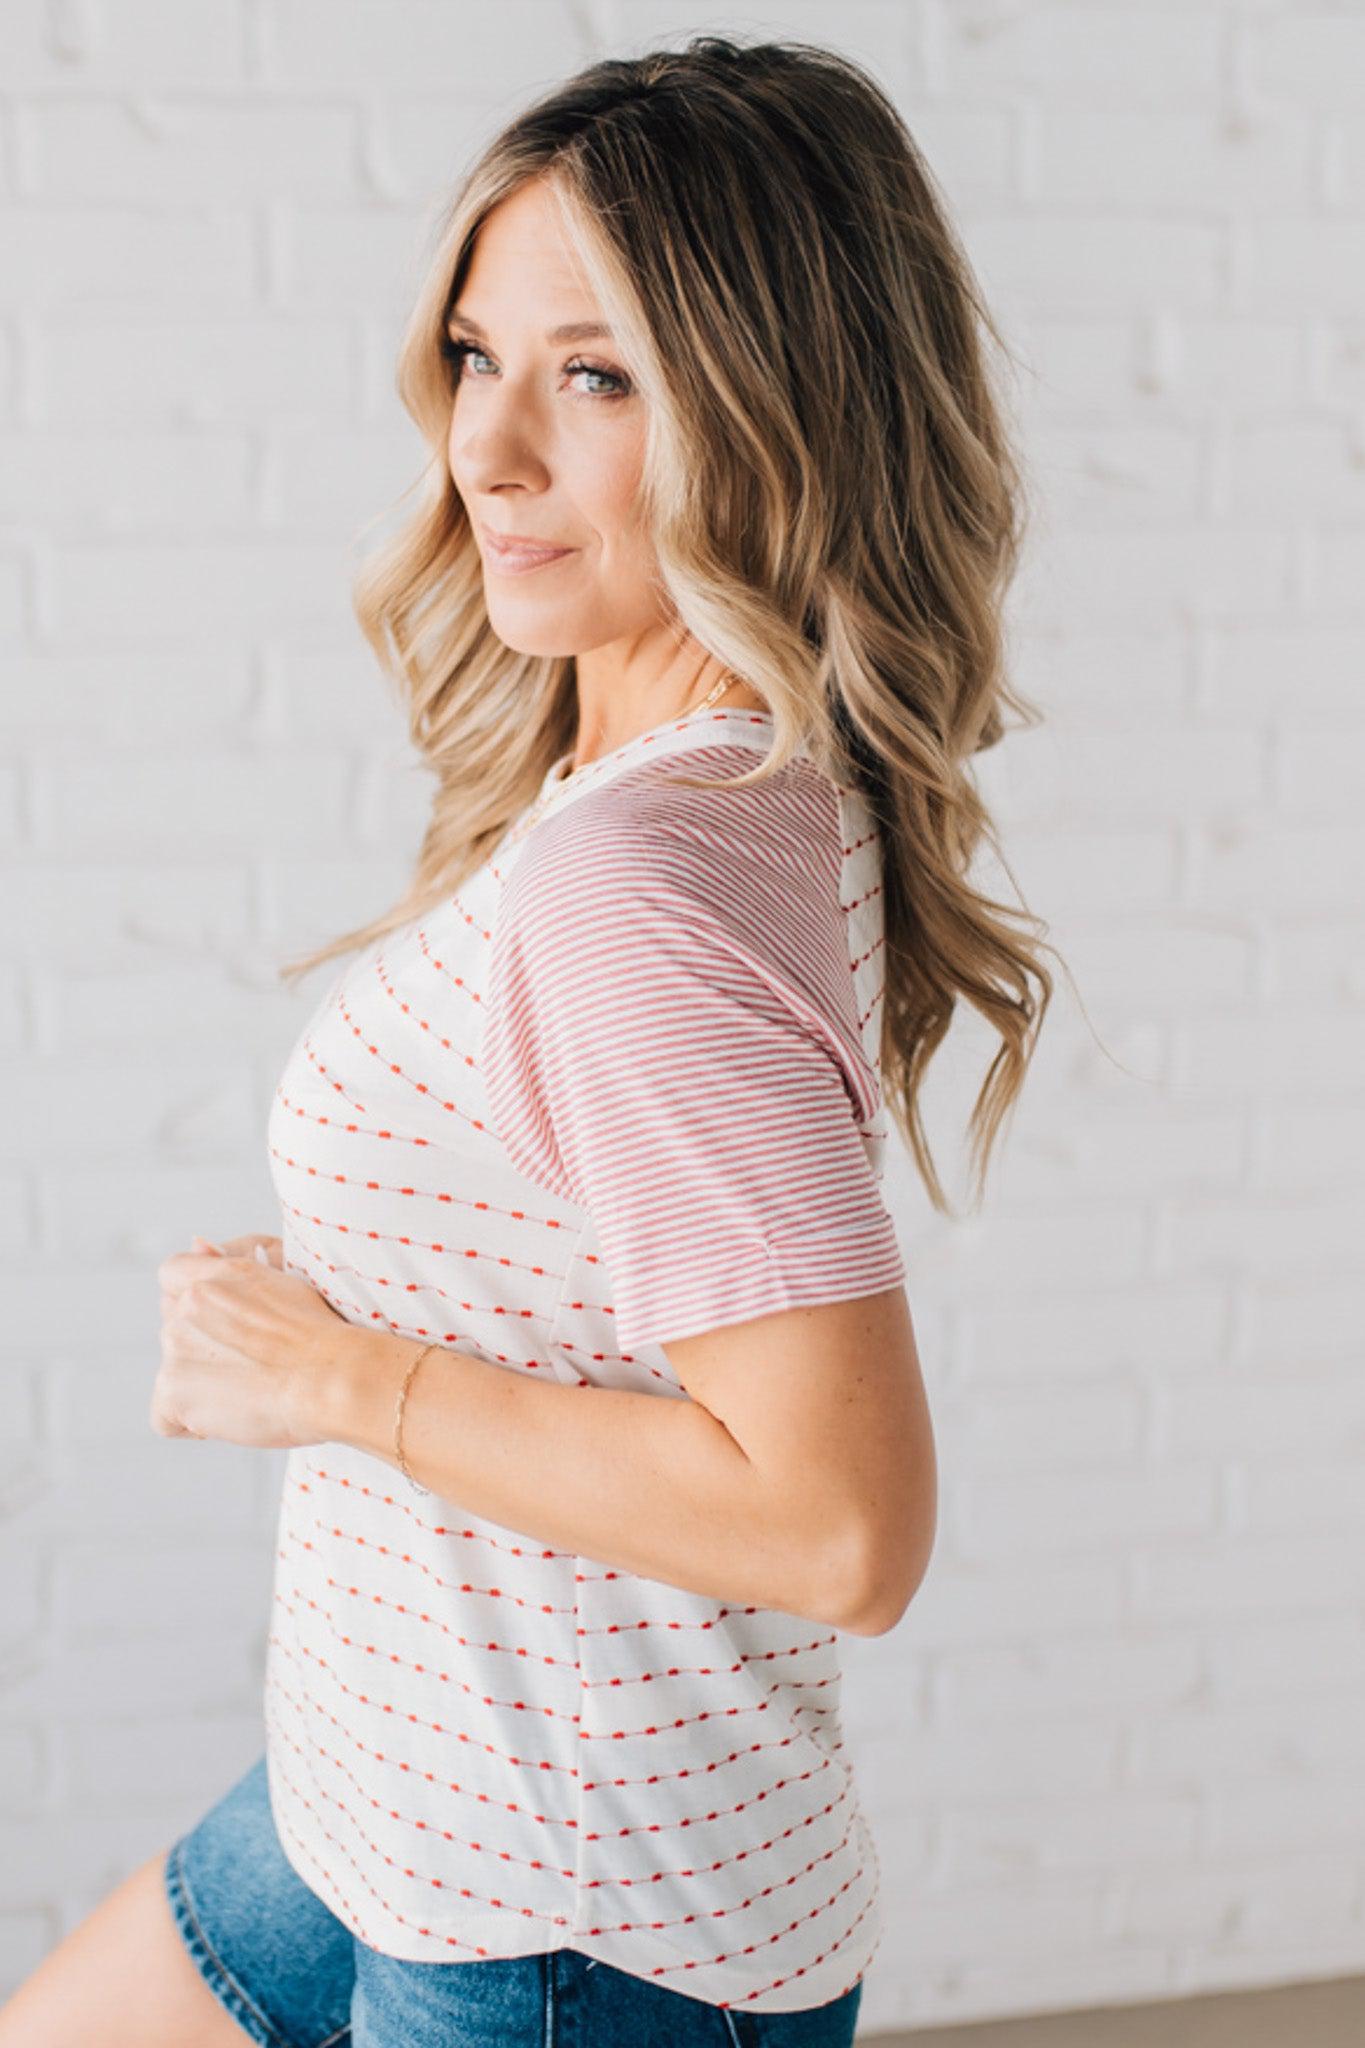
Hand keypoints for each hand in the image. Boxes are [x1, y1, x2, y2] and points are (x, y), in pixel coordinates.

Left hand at [152, 1232, 350, 1448]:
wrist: (330, 1379)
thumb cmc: (318, 1335)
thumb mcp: (279, 1279)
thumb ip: (230, 1262)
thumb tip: (198, 1245)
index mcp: (212, 1276)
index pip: (172, 1277)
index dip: (195, 1301)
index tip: (222, 1321)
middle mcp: (187, 1307)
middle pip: (173, 1327)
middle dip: (201, 1346)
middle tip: (248, 1362)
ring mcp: (176, 1349)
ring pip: (172, 1371)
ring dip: (200, 1383)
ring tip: (248, 1390)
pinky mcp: (173, 1392)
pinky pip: (163, 1417)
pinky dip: (190, 1424)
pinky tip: (227, 1417)